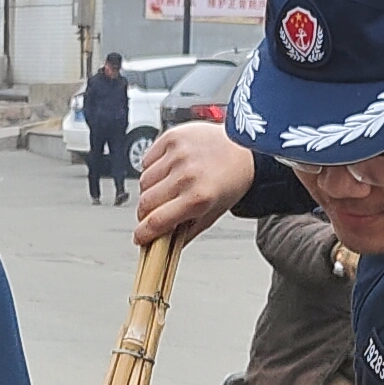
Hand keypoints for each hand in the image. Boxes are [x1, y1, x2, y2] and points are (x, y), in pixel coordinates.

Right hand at [132, 125, 254, 246]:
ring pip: (144, 182)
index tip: (139, 237)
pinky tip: (167, 170)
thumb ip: (186, 232)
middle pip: (145, 202)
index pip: (156, 221)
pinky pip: (146, 161)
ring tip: (166, 188)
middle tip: (153, 213)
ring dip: (149, 190)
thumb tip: (163, 247)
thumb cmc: (230, 181)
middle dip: (146, 213)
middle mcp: (187, 175)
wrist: (244, 148)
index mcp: (198, 198)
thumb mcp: (212, 213)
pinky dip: (152, 169)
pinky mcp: (172, 137)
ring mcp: (178, 154)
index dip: (143, 233)